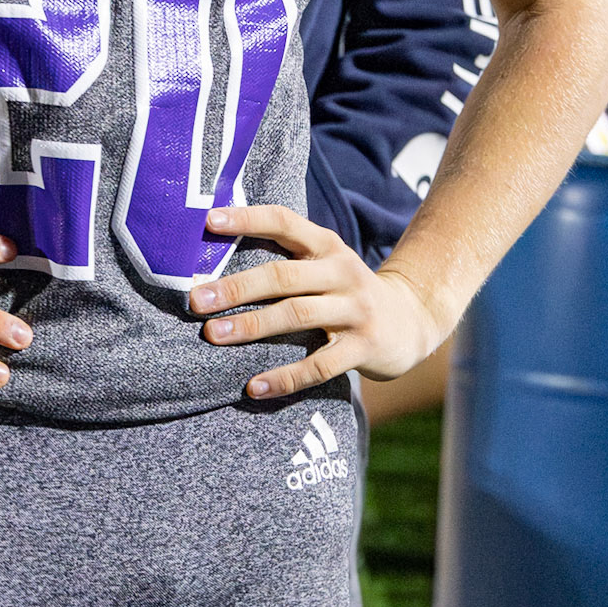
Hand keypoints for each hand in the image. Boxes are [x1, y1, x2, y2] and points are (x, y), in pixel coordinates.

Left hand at [188, 205, 443, 400]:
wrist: (411, 321)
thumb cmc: (345, 292)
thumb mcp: (324, 265)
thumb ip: (284, 260)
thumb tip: (213, 267)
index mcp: (326, 246)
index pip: (284, 222)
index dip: (247, 219)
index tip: (208, 222)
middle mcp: (342, 273)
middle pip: (283, 276)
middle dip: (237, 287)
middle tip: (196, 300)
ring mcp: (355, 311)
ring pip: (297, 316)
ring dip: (252, 326)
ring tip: (214, 334)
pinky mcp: (363, 348)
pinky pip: (319, 366)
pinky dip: (284, 377)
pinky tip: (253, 387)